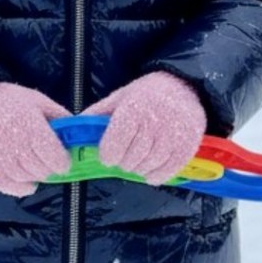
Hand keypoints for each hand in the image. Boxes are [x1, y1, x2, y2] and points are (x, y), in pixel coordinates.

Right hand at [0, 81, 70, 197]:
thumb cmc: (9, 100)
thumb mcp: (38, 101)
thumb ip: (59, 117)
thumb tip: (78, 133)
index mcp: (32, 127)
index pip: (55, 158)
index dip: (63, 162)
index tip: (63, 160)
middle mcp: (15, 144)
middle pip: (41, 170)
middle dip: (49, 169)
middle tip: (49, 163)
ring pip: (25, 179)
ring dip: (35, 177)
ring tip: (36, 169)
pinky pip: (5, 185)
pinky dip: (18, 188)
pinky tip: (25, 183)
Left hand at [81, 70, 205, 184]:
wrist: (184, 86)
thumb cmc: (146, 94)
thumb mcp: (119, 97)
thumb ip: (97, 114)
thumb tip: (74, 130)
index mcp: (133, 110)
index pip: (114, 146)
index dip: (108, 155)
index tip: (108, 155)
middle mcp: (154, 123)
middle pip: (130, 160)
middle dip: (123, 162)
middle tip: (124, 157)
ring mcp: (173, 136)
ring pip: (147, 167)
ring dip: (138, 169)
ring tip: (137, 161)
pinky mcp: (188, 146)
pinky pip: (168, 171)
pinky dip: (156, 175)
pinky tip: (151, 171)